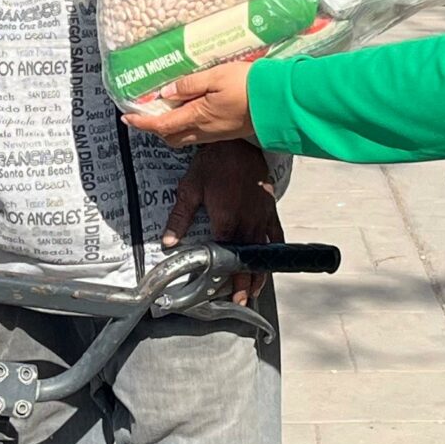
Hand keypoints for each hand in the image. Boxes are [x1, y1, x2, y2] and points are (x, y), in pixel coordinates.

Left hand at [125, 62, 258, 150]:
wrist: (278, 102)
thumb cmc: (248, 85)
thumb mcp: (216, 77)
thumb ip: (190, 85)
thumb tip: (167, 91)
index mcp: (198, 117)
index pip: (162, 125)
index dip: (142, 123)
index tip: (127, 119)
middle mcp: (204, 131)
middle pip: (171, 137)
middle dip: (155, 128)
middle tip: (147, 112)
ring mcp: (216, 134)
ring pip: (185, 137)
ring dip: (171, 127)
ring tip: (167, 108)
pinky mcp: (226, 133)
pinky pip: (199, 134)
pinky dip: (188, 125)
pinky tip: (192, 109)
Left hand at [158, 135, 278, 303]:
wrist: (238, 143)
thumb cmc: (214, 162)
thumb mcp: (190, 188)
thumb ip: (180, 218)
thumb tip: (169, 242)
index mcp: (227, 221)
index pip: (227, 257)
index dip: (227, 278)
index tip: (226, 293)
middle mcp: (247, 223)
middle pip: (248, 261)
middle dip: (246, 283)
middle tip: (242, 300)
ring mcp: (262, 217)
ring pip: (263, 253)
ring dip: (260, 272)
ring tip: (255, 289)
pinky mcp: (270, 209)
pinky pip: (275, 235)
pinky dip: (273, 251)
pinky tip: (271, 261)